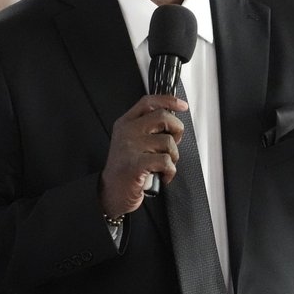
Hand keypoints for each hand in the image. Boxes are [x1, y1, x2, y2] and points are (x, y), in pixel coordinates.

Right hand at [100, 95, 186, 217]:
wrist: (111, 193)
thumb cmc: (126, 169)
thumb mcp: (131, 142)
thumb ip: (147, 129)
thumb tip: (173, 122)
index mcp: (126, 123)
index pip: (149, 102)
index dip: (168, 101)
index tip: (182, 106)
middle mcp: (127, 132)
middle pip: (163, 117)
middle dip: (177, 131)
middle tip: (172, 145)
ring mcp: (131, 147)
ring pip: (168, 142)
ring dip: (173, 157)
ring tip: (164, 165)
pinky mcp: (136, 164)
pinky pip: (166, 161)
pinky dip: (170, 171)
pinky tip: (162, 176)